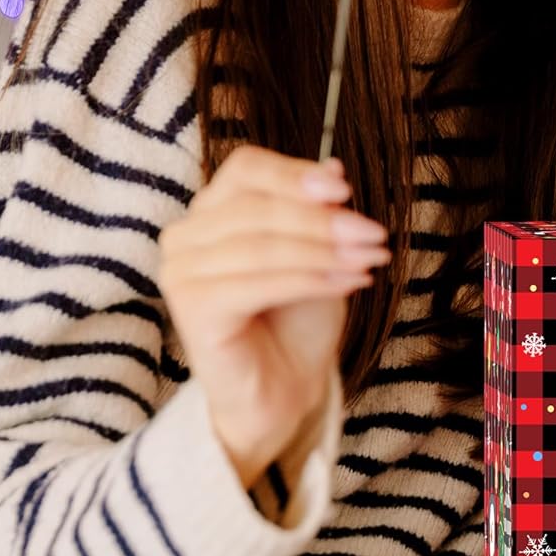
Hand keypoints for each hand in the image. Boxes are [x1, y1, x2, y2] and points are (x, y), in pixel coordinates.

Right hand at [158, 146, 388, 487]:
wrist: (285, 389)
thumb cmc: (297, 317)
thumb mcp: (319, 252)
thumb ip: (318, 210)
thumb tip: (333, 167)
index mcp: (212, 210)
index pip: (246, 168)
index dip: (295, 174)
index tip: (346, 190)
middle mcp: (186, 236)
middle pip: (256, 206)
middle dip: (323, 221)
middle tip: (373, 235)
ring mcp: (181, 272)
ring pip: (261, 245)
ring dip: (323, 251)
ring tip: (368, 260)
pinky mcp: (191, 309)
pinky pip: (256, 283)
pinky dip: (309, 279)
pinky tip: (348, 282)